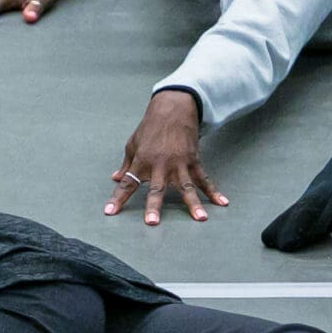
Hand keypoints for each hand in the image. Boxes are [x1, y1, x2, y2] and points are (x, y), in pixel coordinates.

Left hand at [104, 90, 227, 225]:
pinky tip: (221, 202)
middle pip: (156, 190)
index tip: (110, 211)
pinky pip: (204, 179)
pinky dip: (213, 191)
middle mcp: (160, 165)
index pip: (128, 183)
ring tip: (200, 218)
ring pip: (186, 187)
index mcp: (142, 161)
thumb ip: (126, 164)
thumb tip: (116, 178)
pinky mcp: (193, 161)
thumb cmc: (150, 127)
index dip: (118, 198)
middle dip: (153, 206)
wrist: (173, 109)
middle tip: (152, 222)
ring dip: (193, 203)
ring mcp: (179, 164)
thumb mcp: (133, 144)